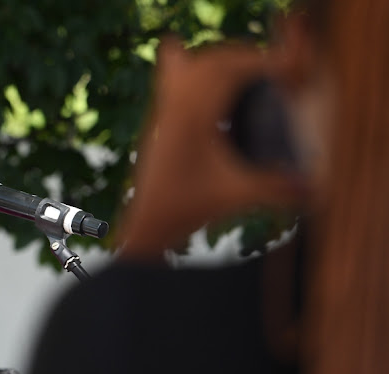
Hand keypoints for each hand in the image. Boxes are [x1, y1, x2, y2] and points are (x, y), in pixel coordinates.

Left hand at [118, 38, 310, 258]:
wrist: (148, 224)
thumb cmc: (188, 208)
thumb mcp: (238, 195)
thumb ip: (278, 188)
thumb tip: (316, 188)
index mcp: (194, 117)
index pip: (229, 69)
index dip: (261, 64)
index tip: (285, 75)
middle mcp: (175, 108)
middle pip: (210, 61)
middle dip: (243, 60)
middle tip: (272, 75)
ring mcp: (163, 113)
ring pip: (188, 67)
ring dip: (218, 64)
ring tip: (245, 78)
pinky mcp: (157, 123)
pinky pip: (170, 81)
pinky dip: (190, 71)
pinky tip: (207, 87)